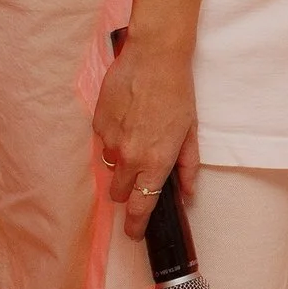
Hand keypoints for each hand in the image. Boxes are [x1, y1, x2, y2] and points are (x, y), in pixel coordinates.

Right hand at [93, 36, 200, 240]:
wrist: (155, 55)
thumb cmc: (178, 91)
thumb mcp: (190, 130)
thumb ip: (187, 165)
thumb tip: (187, 193)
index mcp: (155, 161)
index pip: (141, 206)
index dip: (136, 225)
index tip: (134, 233)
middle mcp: (129, 156)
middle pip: (119, 193)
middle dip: (128, 189)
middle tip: (140, 171)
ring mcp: (110, 140)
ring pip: (109, 166)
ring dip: (120, 161)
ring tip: (136, 135)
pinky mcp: (97, 123)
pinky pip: (102, 141)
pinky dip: (112, 137)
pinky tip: (126, 117)